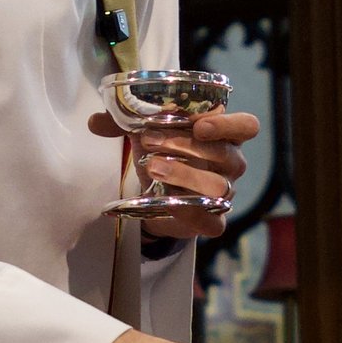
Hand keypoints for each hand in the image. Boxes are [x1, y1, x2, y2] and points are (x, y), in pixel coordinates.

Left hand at [89, 103, 255, 241]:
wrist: (158, 196)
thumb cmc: (163, 154)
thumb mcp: (144, 133)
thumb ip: (122, 123)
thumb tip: (94, 122)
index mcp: (224, 135)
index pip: (247, 126)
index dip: (228, 124)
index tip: (199, 124)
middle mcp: (231, 163)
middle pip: (226, 154)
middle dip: (186, 146)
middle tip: (150, 140)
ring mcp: (226, 193)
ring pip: (217, 186)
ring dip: (184, 175)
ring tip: (152, 168)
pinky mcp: (214, 221)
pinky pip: (213, 221)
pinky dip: (189, 212)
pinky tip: (167, 202)